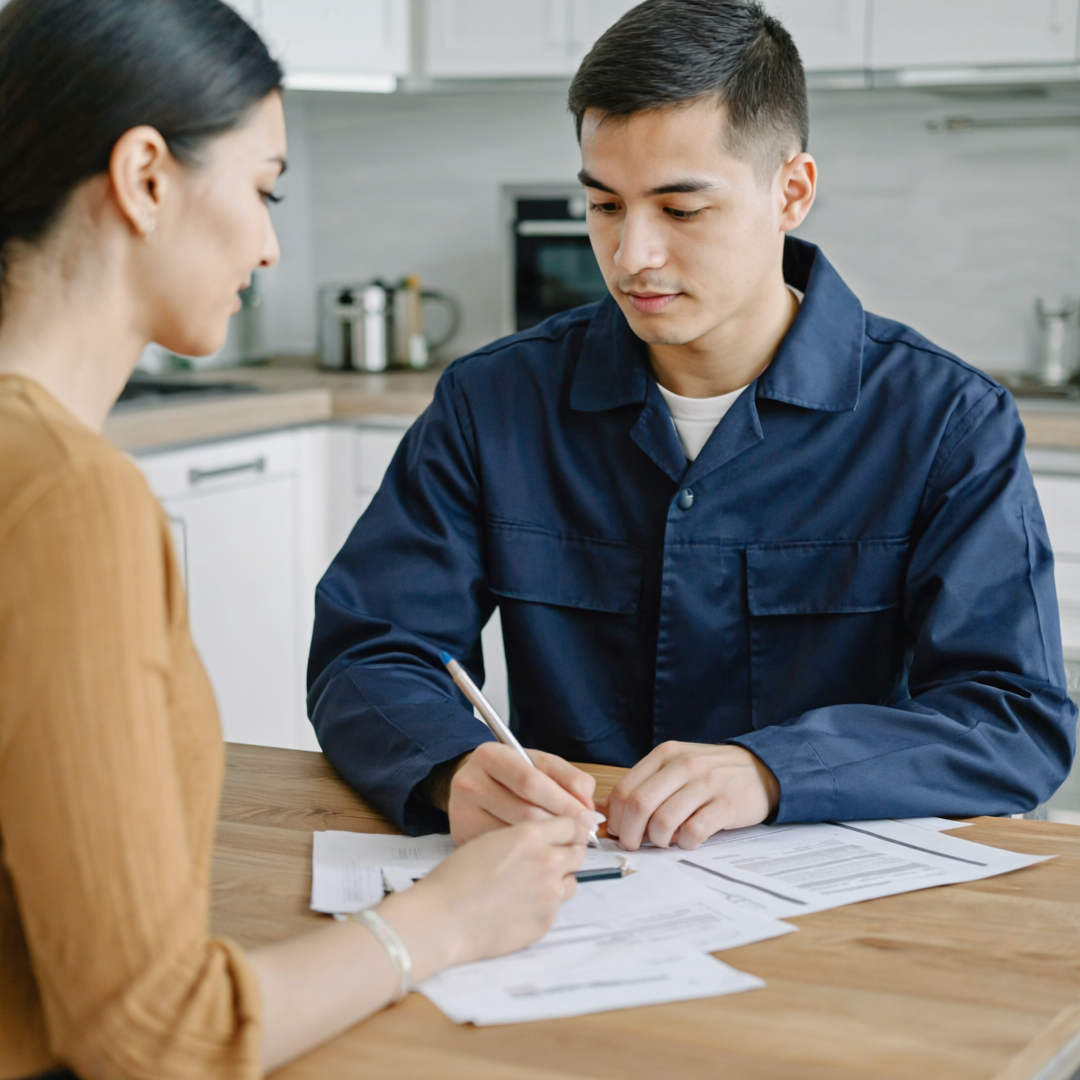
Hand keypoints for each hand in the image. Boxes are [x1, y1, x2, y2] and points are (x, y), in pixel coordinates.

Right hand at [379, 814, 588, 977]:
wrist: (444, 919)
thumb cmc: (456, 879)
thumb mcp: (490, 839)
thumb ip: (524, 836)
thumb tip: (544, 838)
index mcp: (530, 835)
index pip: (570, 823)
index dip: (568, 828)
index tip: (567, 833)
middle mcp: (546, 862)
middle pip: (578, 852)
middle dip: (567, 853)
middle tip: (550, 858)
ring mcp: (549, 894)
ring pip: (571, 881)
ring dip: (558, 880)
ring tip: (529, 885)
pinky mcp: (547, 921)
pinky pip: (557, 907)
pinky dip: (545, 905)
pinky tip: (519, 905)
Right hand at [446, 742, 597, 844]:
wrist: (471, 788)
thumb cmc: (508, 776)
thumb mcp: (537, 764)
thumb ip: (568, 777)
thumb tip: (585, 802)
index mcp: (490, 756)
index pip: (531, 782)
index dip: (564, 802)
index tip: (586, 816)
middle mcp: (470, 783)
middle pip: (525, 813)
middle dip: (561, 827)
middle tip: (582, 835)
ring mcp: (462, 813)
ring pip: (517, 838)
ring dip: (548, 845)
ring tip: (565, 843)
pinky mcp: (462, 837)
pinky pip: (505, 853)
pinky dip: (529, 857)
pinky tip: (539, 853)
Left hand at [604, 742, 779, 850]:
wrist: (761, 769)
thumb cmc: (711, 773)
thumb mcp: (675, 768)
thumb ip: (644, 784)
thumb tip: (605, 809)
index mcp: (665, 755)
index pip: (625, 789)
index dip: (615, 817)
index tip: (617, 832)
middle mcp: (683, 765)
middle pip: (639, 805)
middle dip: (629, 834)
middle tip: (633, 845)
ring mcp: (706, 783)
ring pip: (663, 821)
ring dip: (658, 840)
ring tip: (664, 841)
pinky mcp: (726, 804)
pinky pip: (694, 831)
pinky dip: (685, 843)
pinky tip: (688, 840)